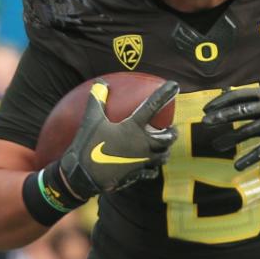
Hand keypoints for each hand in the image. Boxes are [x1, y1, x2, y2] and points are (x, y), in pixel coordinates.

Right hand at [59, 79, 178, 198]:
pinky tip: (151, 164)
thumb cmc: (88, 145)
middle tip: (170, 128)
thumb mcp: (91, 120)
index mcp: (133, 128)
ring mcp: (143, 161)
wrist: (84, 175)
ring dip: (165, 149)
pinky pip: (152, 171)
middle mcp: (143, 144)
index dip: (164, 94)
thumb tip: (100, 83)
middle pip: (168, 138)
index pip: (152, 106)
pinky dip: (154, 166)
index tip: (174, 85)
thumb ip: (97, 100)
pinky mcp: (138, 173)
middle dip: (172, 132)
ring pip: (163, 155)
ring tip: (163, 145)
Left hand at [201, 86, 259, 169]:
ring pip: (248, 132)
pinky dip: (249, 158)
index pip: (238, 96)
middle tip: (205, 123)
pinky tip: (237, 165)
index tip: (207, 109)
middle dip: (221, 117)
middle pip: (239, 112)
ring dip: (230, 139)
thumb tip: (227, 92)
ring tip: (216, 145)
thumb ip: (253, 96)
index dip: (220, 102)